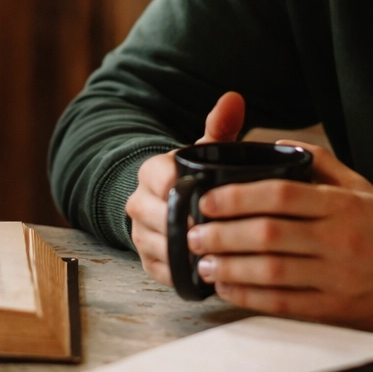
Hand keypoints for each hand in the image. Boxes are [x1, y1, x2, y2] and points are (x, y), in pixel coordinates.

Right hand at [126, 91, 244, 286]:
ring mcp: (140, 234)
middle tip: (225, 229)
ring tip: (224, 252)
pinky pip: (164, 271)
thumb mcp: (205, 149)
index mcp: (151, 172)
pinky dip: (187, 273)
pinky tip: (213, 271)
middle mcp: (138, 203)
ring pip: (161, 246)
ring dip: (190, 251)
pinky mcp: (147, 262)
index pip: (160, 178)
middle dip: (191, 224)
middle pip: (159, 216)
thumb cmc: (195, 176)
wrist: (170, 204)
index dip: (183, 188)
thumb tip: (234, 98)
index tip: (210, 196)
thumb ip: (219, 125)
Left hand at [188, 140, 372, 332]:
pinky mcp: (333, 308)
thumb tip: (276, 144)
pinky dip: (249, 296)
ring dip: (230, 267)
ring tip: (203, 261)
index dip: (238, 197)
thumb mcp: (359, 187)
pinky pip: (283, 303)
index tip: (208, 200)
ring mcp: (336, 277)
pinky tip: (228, 287)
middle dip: (223, 234)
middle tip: (194, 233)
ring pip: (271, 272)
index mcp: (341, 206)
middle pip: (269, 235)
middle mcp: (338, 240)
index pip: (281, 195)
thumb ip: (319, 163)